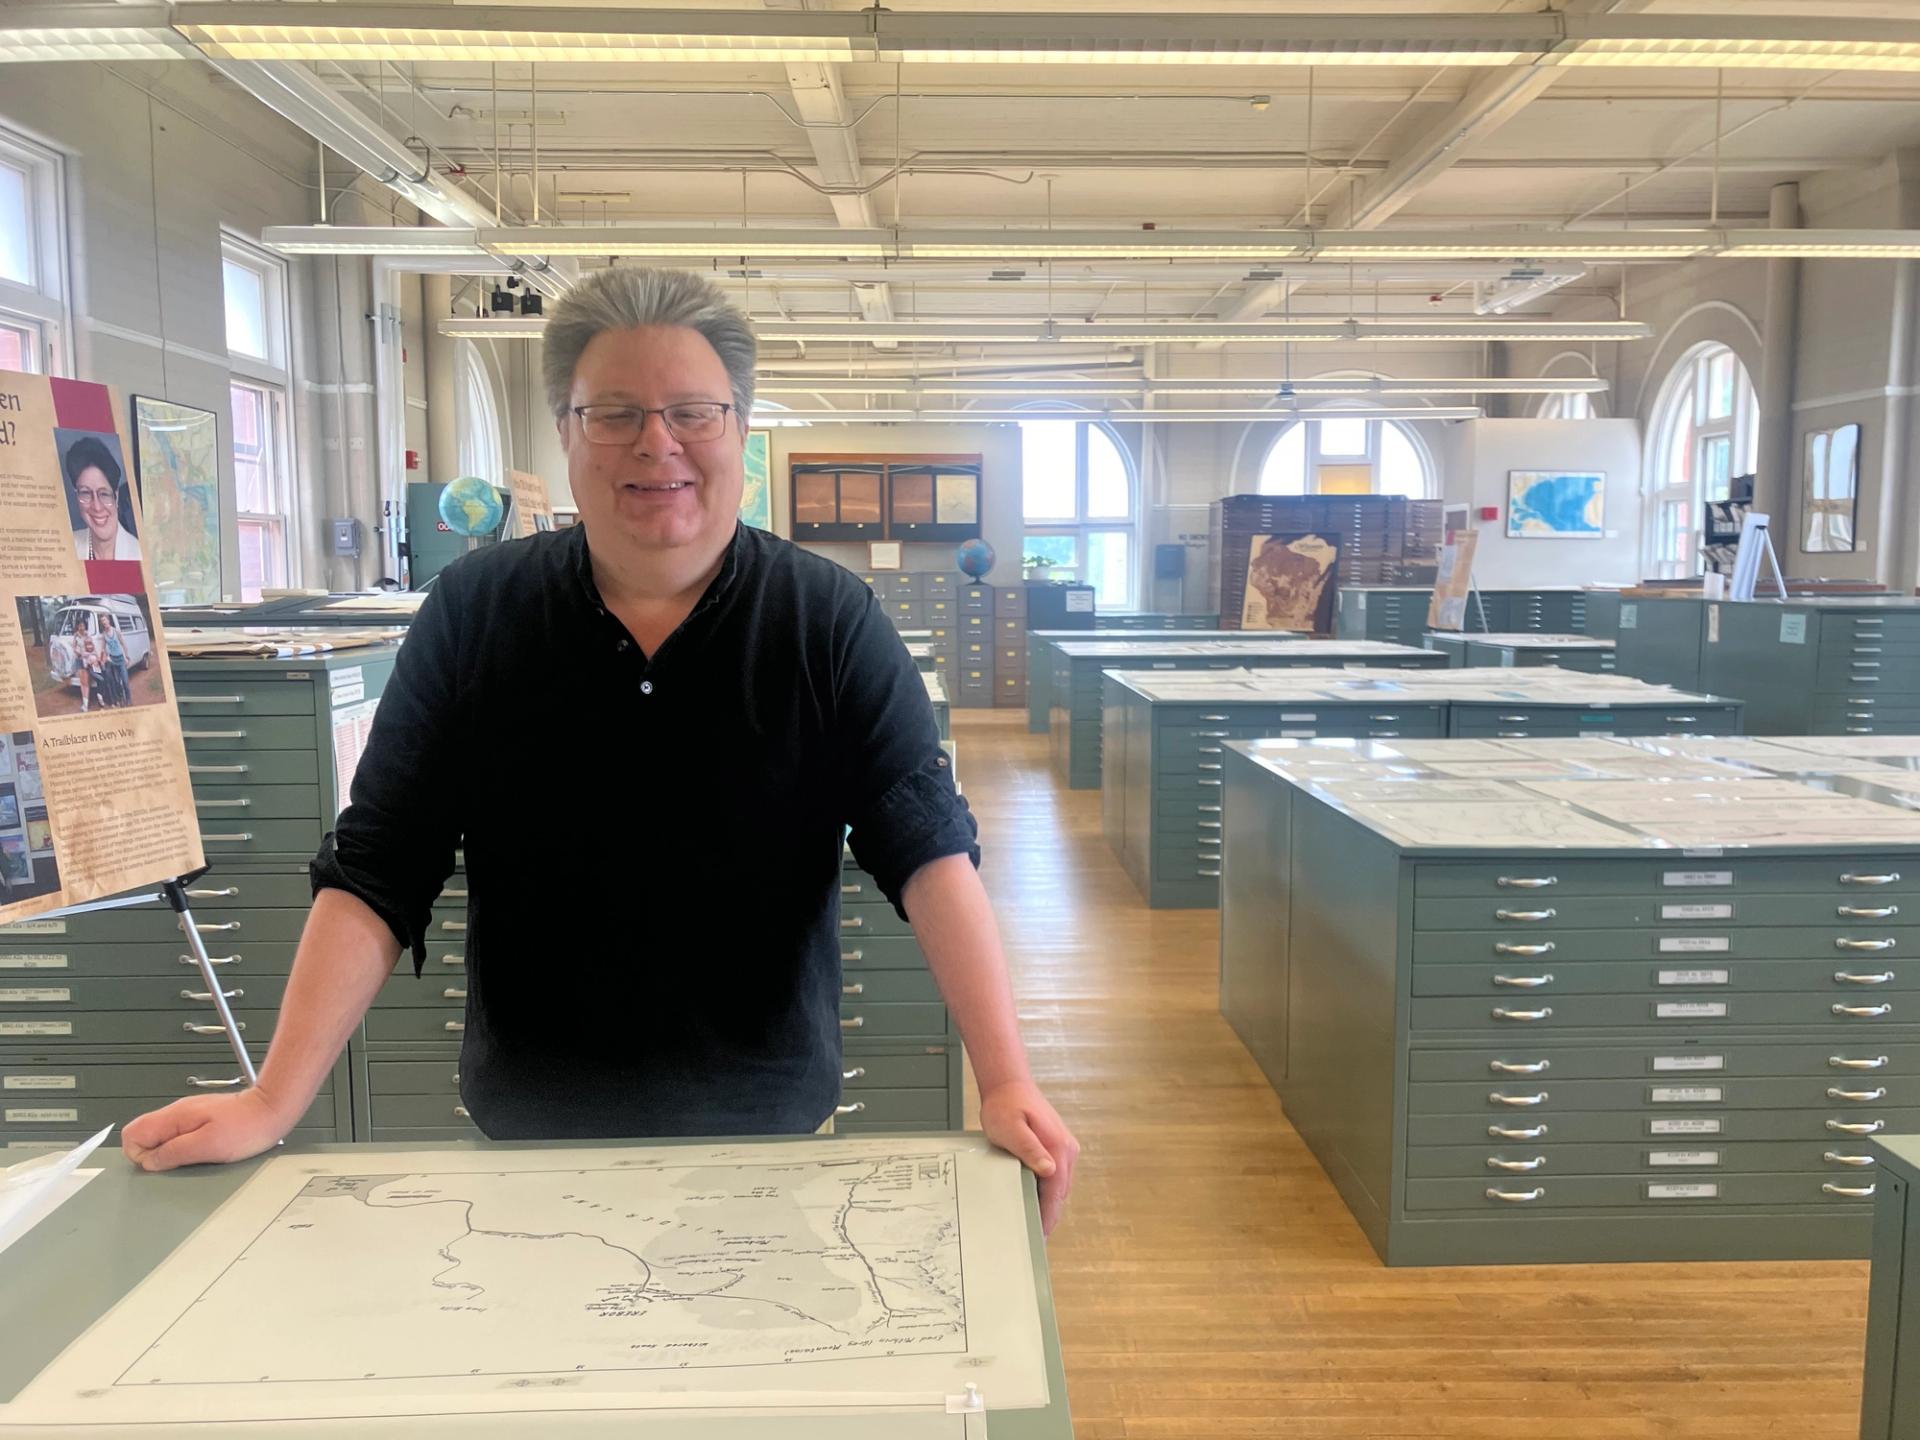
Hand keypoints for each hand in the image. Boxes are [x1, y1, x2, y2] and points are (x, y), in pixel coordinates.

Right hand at [121, 1088, 297, 1171]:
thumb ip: (174, 1153)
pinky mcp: (200, 1122)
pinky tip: (202, 1152)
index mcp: (174, 1116)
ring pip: (162, 1139)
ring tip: (195, 1157)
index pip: (132, 1134)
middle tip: (181, 1162)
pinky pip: (180, 1138)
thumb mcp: (207, 1146)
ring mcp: (188, 1117)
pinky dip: (185, 1149)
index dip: (140, 1155)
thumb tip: (149, 1162)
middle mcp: (177, 1113)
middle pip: (144, 1137)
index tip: (161, 1164)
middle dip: (155, 1155)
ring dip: (171, 1153)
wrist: (272, 1111)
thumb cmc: (247, 1126)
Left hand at [979, 1080, 1078, 1235]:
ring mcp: (1064, 1147)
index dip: (1049, 1216)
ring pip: (1058, 1184)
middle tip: (1033, 1235)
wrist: (1009, 1084)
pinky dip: (1045, 1188)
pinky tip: (1032, 1196)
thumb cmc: (1006, 1105)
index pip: (1056, 1192)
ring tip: (1031, 1220)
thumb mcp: (1011, 1129)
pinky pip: (1054, 1174)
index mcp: (1058, 1148)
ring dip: (1047, 1201)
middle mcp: (1067, 1149)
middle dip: (1049, 1213)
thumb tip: (1049, 1170)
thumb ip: (1029, 1149)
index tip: (1040, 1235)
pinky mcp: (1057, 1146)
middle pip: (1060, 1191)